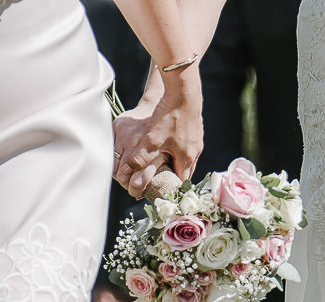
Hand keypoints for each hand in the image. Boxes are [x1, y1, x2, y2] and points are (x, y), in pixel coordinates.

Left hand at [115, 69, 201, 197]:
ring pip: (187, 157)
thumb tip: (126, 172)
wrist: (183, 91)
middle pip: (185, 170)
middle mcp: (196, 151)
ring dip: (176, 160)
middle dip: (173, 175)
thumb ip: (139, 158)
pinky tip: (169, 142)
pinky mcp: (196, 128)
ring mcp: (197, 139)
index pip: (181, 182)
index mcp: (187, 158)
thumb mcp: (151, 140)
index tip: (159, 187)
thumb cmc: (168, 117)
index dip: (170, 186)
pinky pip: (188, 144)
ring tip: (163, 161)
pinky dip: (179, 148)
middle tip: (160, 177)